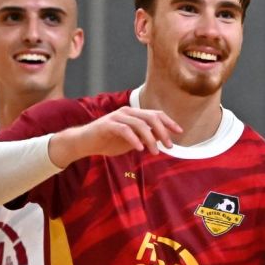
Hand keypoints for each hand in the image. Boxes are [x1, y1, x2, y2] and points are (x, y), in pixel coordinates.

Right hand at [58, 107, 181, 162]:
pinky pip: (125, 130)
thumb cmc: (108, 141)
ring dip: (150, 139)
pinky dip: (134, 139)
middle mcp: (127, 112)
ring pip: (140, 124)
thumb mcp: (132, 141)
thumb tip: (163, 140)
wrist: (85, 143)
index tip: (180, 132)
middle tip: (169, 146)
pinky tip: (140, 148)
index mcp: (134, 114)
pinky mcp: (107, 124)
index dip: (169, 122)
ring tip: (155, 152)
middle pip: (151, 117)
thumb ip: (146, 138)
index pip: (156, 114)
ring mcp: (117, 117)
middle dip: (163, 131)